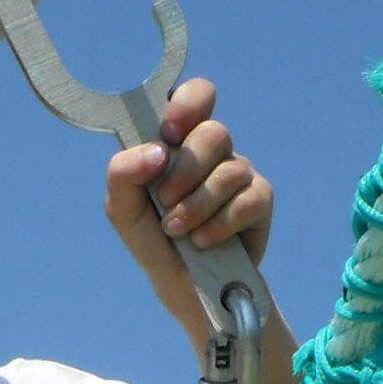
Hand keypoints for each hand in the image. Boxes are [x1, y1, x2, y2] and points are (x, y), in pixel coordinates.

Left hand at [105, 77, 273, 345]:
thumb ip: (123, 174)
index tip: (168, 135)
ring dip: (198, 205)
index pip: (196, 96)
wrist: (184, 288)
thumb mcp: (124, 211)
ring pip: (229, 170)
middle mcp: (213, 152)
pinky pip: (247, 200)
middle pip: (214, 133)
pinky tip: (204, 242)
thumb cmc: (153, 241)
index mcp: (181, 141)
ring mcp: (239, 173)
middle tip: (166, 200)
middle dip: (186, 170)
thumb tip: (156, 151)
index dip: (188, 105)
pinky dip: (220, 225)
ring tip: (179, 231)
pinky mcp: (260, 201)